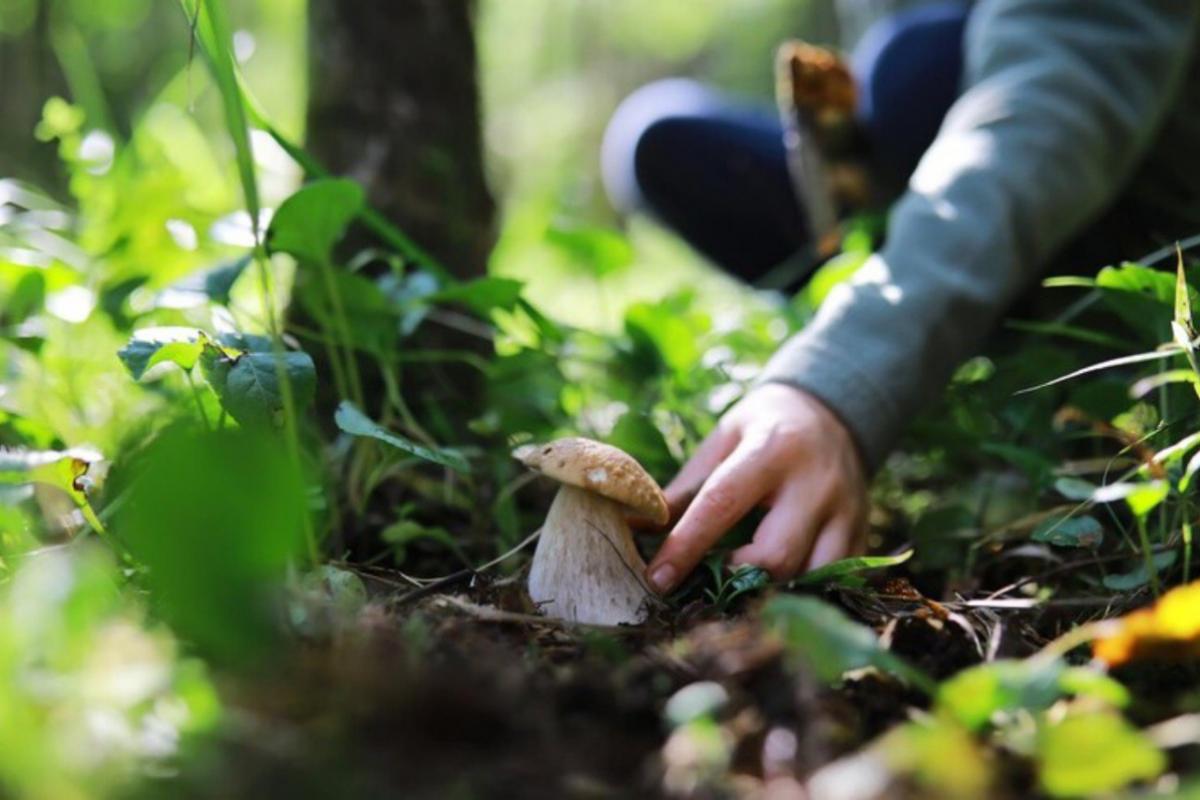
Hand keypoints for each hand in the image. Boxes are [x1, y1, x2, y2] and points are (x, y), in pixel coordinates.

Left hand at [645, 383, 867, 593]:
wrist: (833, 409)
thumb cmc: (764, 426)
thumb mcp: (722, 441)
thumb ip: (684, 490)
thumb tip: (635, 529)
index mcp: (771, 449)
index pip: (723, 504)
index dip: (687, 546)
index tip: (657, 579)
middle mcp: (815, 482)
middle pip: (776, 555)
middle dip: (735, 578)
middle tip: (706, 581)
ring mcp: (846, 510)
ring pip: (810, 577)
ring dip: (771, 591)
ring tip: (741, 586)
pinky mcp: (861, 532)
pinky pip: (834, 579)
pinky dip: (801, 591)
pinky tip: (777, 587)